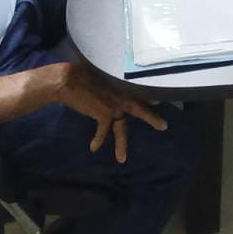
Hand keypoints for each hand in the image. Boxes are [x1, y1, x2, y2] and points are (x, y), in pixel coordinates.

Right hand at [51, 63, 167, 163]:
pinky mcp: (105, 113)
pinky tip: (93, 147)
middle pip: (140, 109)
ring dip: (121, 145)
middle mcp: (121, 94)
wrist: (68, 80)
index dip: (146, 97)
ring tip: (122, 159)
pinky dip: (98, 139)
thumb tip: (105, 91)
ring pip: (121, 128)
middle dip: (152, 118)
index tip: (157, 101)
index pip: (136, 92)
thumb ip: (106, 85)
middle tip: (164, 126)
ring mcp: (115, 104)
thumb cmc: (79, 74)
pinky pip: (103, 131)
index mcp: (120, 84)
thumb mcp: (99, 77)